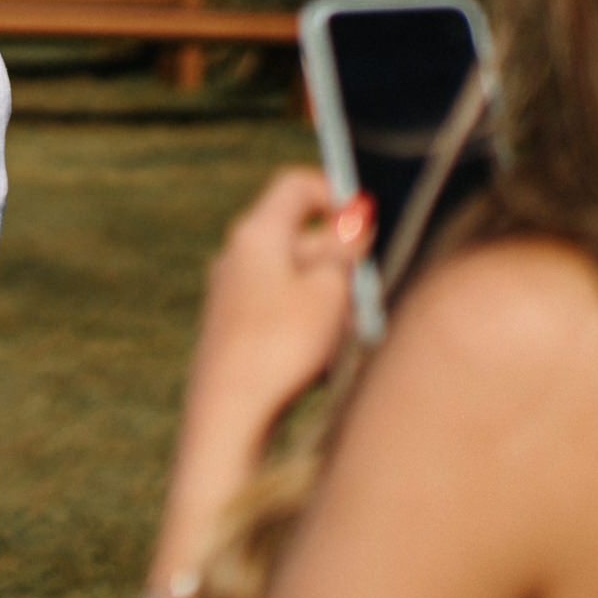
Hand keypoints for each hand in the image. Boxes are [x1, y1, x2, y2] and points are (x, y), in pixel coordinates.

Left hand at [186, 168, 373, 458]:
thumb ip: (344, 250)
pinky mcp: (235, 327)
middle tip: (357, 298)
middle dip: (342, 264)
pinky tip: (320, 359)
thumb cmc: (281, 344)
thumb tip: (354, 220)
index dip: (337, 194)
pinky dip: (312, 326)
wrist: (231, 410)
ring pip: (301, 281)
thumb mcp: (330, 290)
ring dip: (332, 302)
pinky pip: (287, 312)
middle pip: (303, 239)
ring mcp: (233, 292)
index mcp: (255, 233)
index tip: (366, 225)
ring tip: (336, 337)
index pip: (296, 187)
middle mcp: (237, 256)